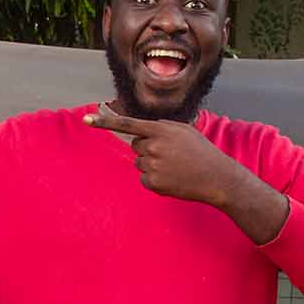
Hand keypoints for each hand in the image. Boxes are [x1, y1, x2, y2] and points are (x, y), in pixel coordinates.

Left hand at [85, 103, 288, 242]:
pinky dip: (155, 179)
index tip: (86, 119)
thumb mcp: (184, 130)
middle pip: (135, 146)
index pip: (128, 124)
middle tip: (171, 155)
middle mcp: (153, 147)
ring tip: (175, 167)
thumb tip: (144, 130)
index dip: (105, 122)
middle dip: (148, 149)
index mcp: (160, 130)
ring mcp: (152, 166)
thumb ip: (162, 126)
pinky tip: (172, 179)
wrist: (216, 177)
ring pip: (139, 162)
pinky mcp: (153, 183)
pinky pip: (144, 178)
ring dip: (152, 164)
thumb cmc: (201, 151)